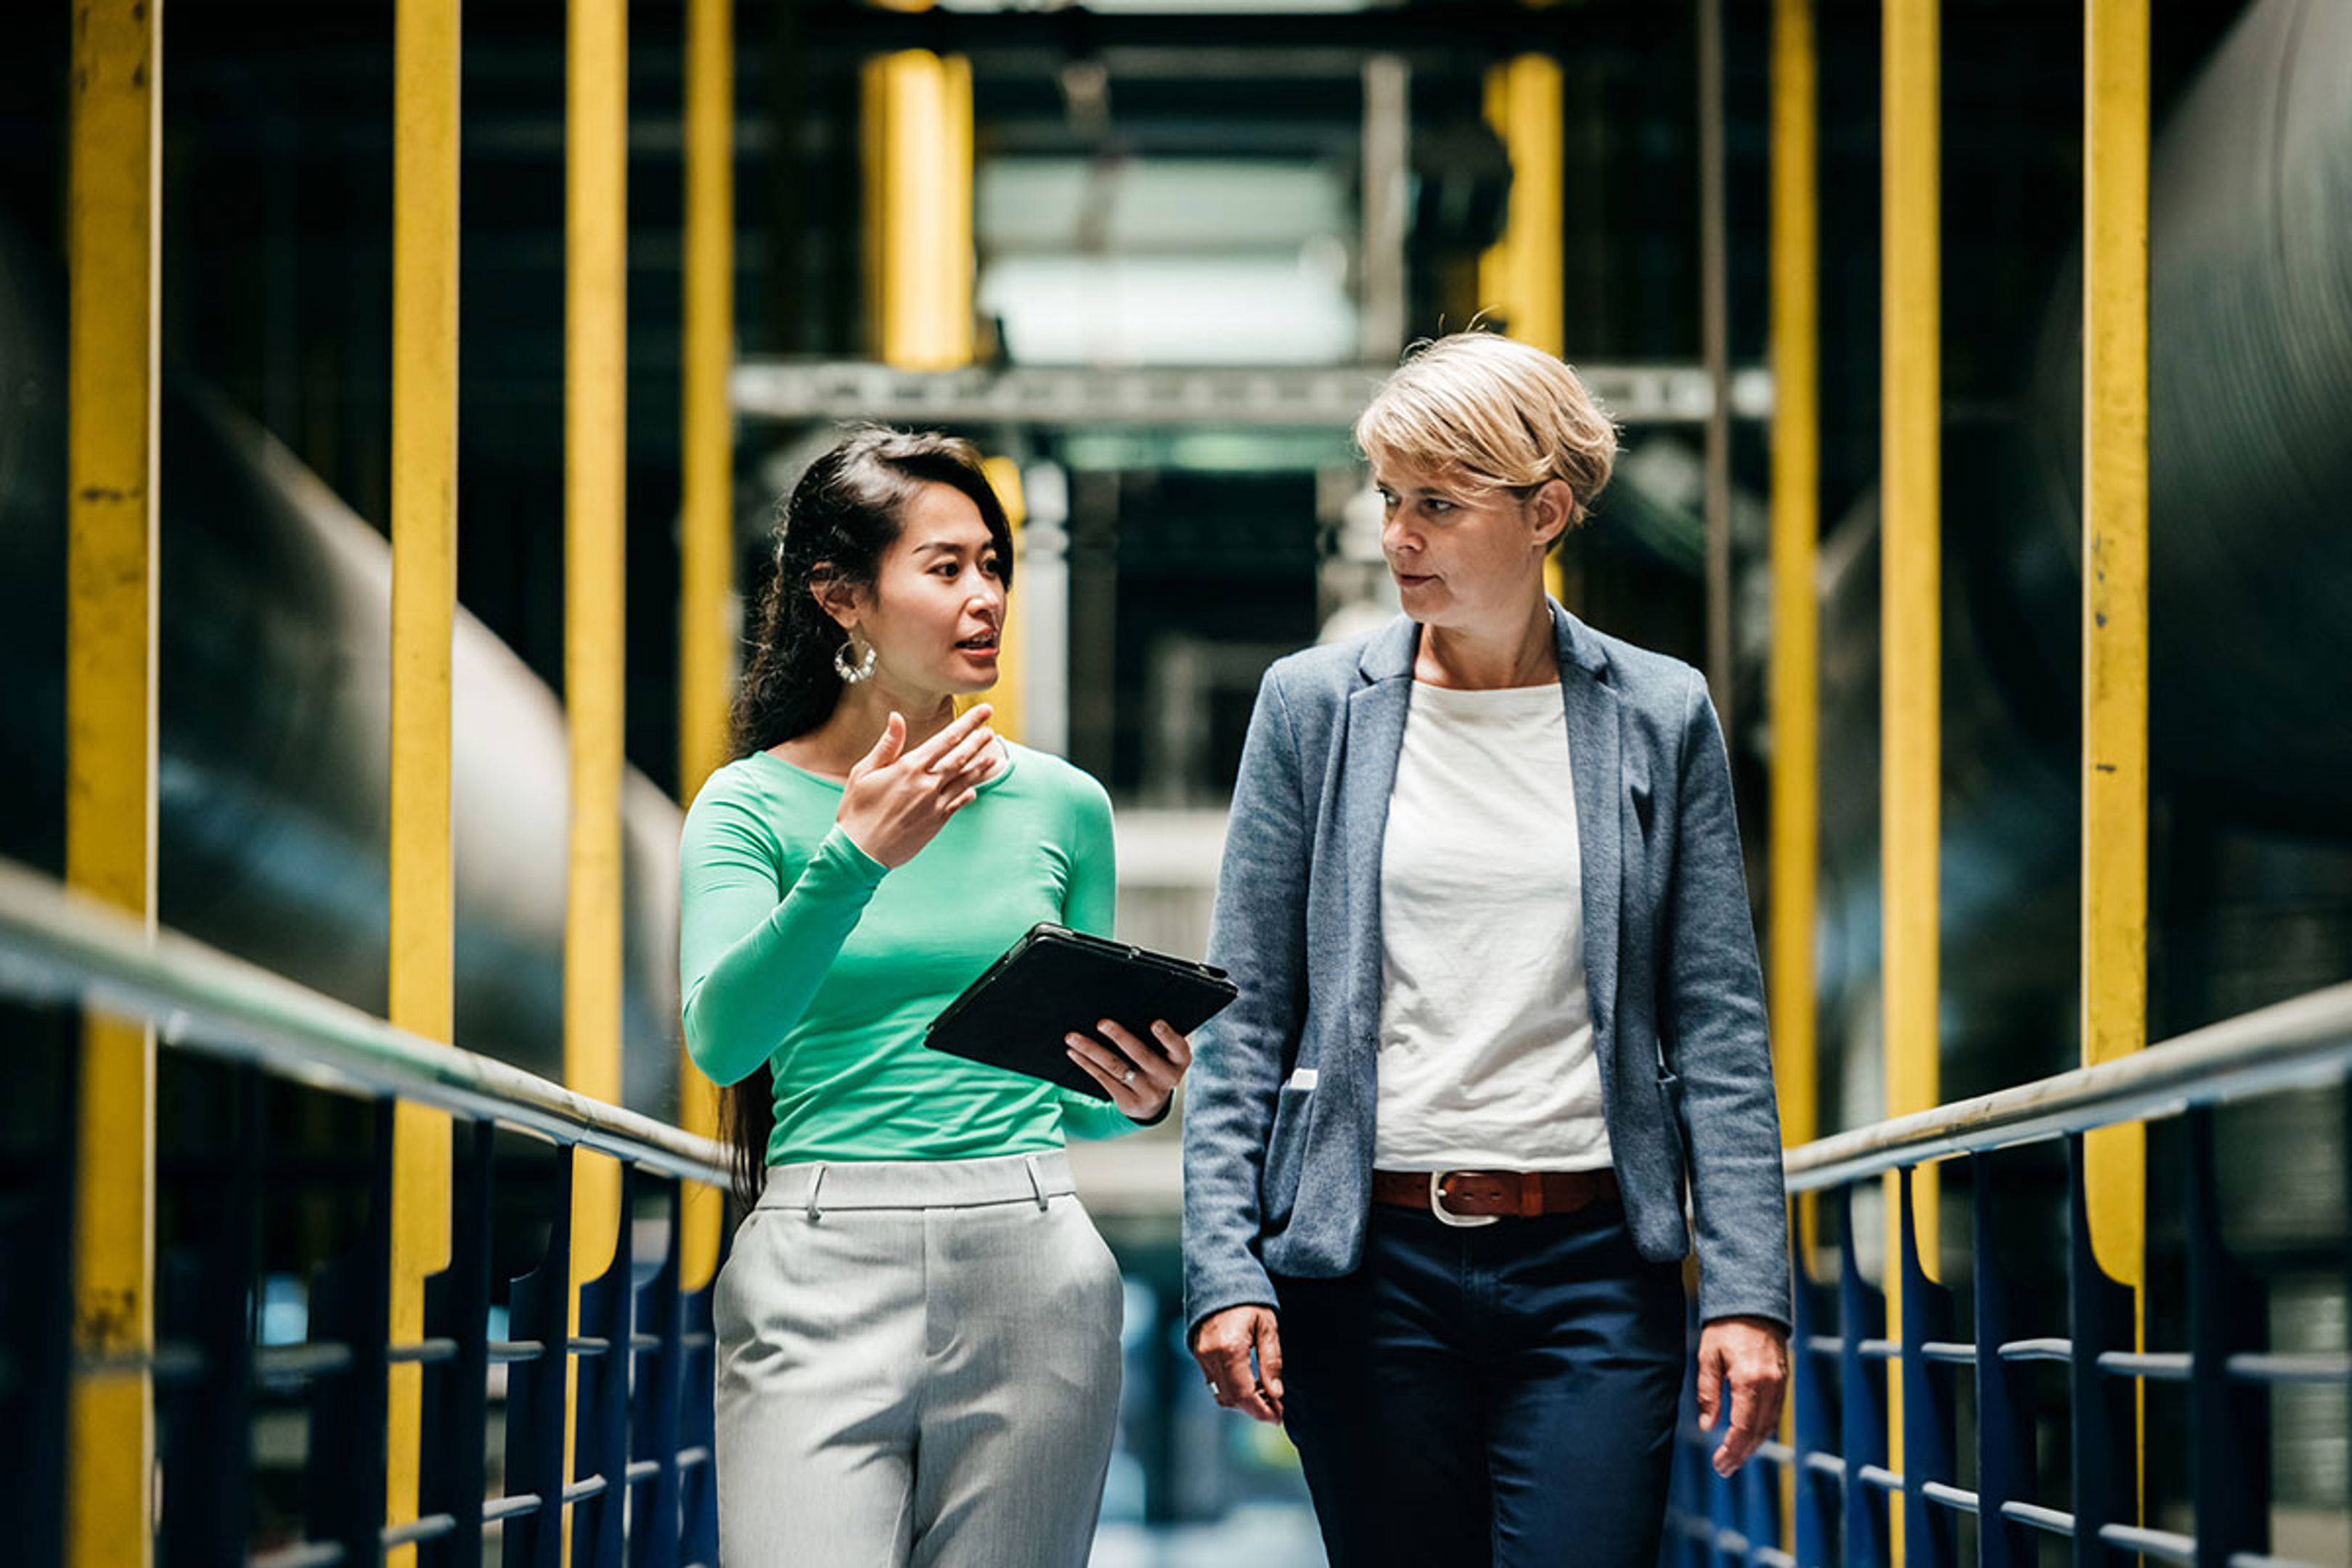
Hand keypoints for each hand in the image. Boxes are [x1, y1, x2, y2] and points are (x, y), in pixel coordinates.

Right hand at [834, 704, 997, 869]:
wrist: (861, 852)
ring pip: (965, 779)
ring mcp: (935, 804)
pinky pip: (958, 803)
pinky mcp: (937, 823)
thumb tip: (896, 717)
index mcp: (910, 767)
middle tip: (990, 727)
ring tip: (992, 753)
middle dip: (978, 739)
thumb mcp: (864, 772)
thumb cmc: (857, 810)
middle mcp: (927, 784)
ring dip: (980, 765)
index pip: (947, 739)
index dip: (969, 723)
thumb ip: (887, 745)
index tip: (983, 711)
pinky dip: (969, 793)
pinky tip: (975, 788)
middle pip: (961, 756)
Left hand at [1064, 1018, 1191, 1121]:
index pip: (1177, 1047)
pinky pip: (1103, 1078)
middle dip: (1120, 1037)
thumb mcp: (1167, 1053)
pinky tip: (1074, 1052)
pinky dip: (1087, 1063)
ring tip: (1073, 1037)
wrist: (1152, 1103)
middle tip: (1102, 1023)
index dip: (1167, 1036)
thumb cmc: (1157, 1063)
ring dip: (1092, 1050)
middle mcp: (1166, 1078)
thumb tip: (1129, 1010)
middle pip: (1141, 1055)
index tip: (1155, 1022)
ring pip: (1115, 1067)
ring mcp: (1147, 1092)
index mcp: (1179, 1061)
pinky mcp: (1128, 1101)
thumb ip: (1158, 1037)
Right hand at [1191, 1304, 1283, 1423]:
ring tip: (1265, 1394)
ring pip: (1221, 1394)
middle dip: (1254, 1409)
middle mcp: (1211, 1355)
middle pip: (1232, 1399)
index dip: (1262, 1411)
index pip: (1245, 1394)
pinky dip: (1232, 1389)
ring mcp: (1201, 1355)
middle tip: (1276, 1408)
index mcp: (1230, 1348)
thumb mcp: (1267, 1326)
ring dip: (1243, 1401)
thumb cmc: (1249, 1299)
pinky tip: (1250, 1382)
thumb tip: (1276, 1393)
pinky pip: (1214, 1382)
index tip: (1278, 1417)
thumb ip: (1272, 1361)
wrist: (1220, 1277)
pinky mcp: (1198, 1353)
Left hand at [1695, 1315, 1787, 1476]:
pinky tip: (1749, 1436)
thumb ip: (1708, 1392)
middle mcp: (1770, 1385)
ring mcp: (1780, 1383)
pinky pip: (1775, 1412)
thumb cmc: (1726, 1326)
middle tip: (1724, 1468)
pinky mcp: (1784, 1380)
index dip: (1731, 1450)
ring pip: (1770, 1425)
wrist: (1754, 1302)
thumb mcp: (1708, 1356)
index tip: (1719, 1463)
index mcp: (1749, 1380)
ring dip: (1753, 1445)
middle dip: (1741, 1454)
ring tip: (1735, 1457)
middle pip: (1758, 1432)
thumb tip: (1708, 1424)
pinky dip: (1763, 1429)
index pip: (1742, 1427)